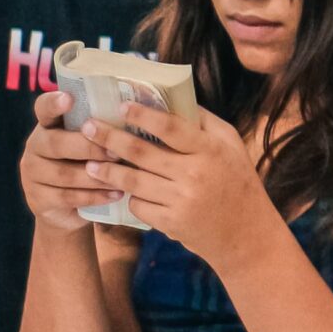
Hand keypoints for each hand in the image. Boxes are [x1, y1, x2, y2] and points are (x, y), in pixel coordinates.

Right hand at [18, 90, 123, 231]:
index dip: (54, 103)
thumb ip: (104, 127)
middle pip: (55, 143)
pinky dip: (95, 196)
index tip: (69, 98)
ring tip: (123, 175)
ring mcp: (32, 174)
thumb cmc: (89, 163)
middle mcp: (35, 146)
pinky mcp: (38, 200)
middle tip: (116, 151)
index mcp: (48, 125)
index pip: (44, 108)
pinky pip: (68, 197)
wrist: (68, 210)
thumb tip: (138, 111)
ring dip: (97, 175)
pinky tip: (117, 193)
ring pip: (64, 174)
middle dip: (89, 147)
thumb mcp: (93, 142)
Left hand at [82, 102, 279, 267]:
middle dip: (110, 138)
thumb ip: (205, 123)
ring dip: (107, 171)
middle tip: (87, 127)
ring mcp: (181, 200)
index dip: (144, 115)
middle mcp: (195, 173)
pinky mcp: (170, 223)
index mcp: (211, 150)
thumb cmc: (238, 181)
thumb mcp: (231, 146)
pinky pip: (139, 205)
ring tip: (89, 163)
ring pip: (133, 181)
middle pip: (142, 152)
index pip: (172, 128)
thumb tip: (175, 99)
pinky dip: (129, 196)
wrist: (245, 232)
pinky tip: (120, 190)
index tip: (122, 105)